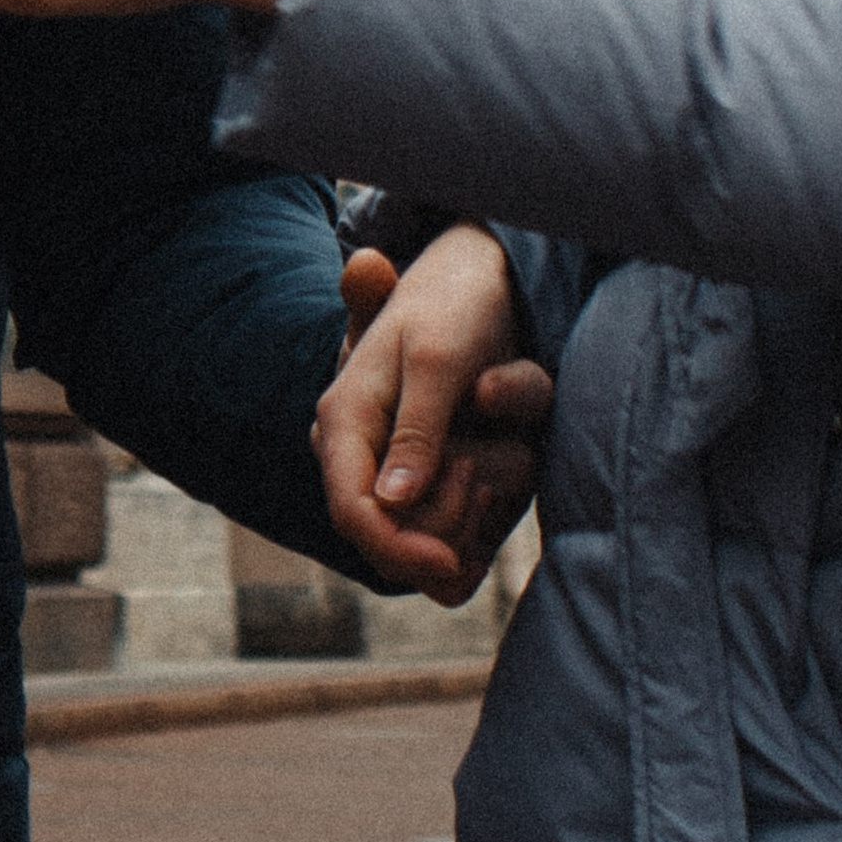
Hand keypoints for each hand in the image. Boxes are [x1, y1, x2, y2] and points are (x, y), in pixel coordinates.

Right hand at [315, 230, 551, 603]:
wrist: (478, 281)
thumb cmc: (455, 308)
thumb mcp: (438, 358)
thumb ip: (416, 430)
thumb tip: (392, 502)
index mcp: (343, 420)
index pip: (353, 512)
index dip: (397, 548)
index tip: (450, 561)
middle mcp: (363, 455)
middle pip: (393, 542)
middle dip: (446, 520)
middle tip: (479, 472)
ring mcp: (396, 472)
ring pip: (433, 541)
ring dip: (475, 506)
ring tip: (496, 453)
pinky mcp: (433, 486)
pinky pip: (459, 537)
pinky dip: (485, 515)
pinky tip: (497, 475)